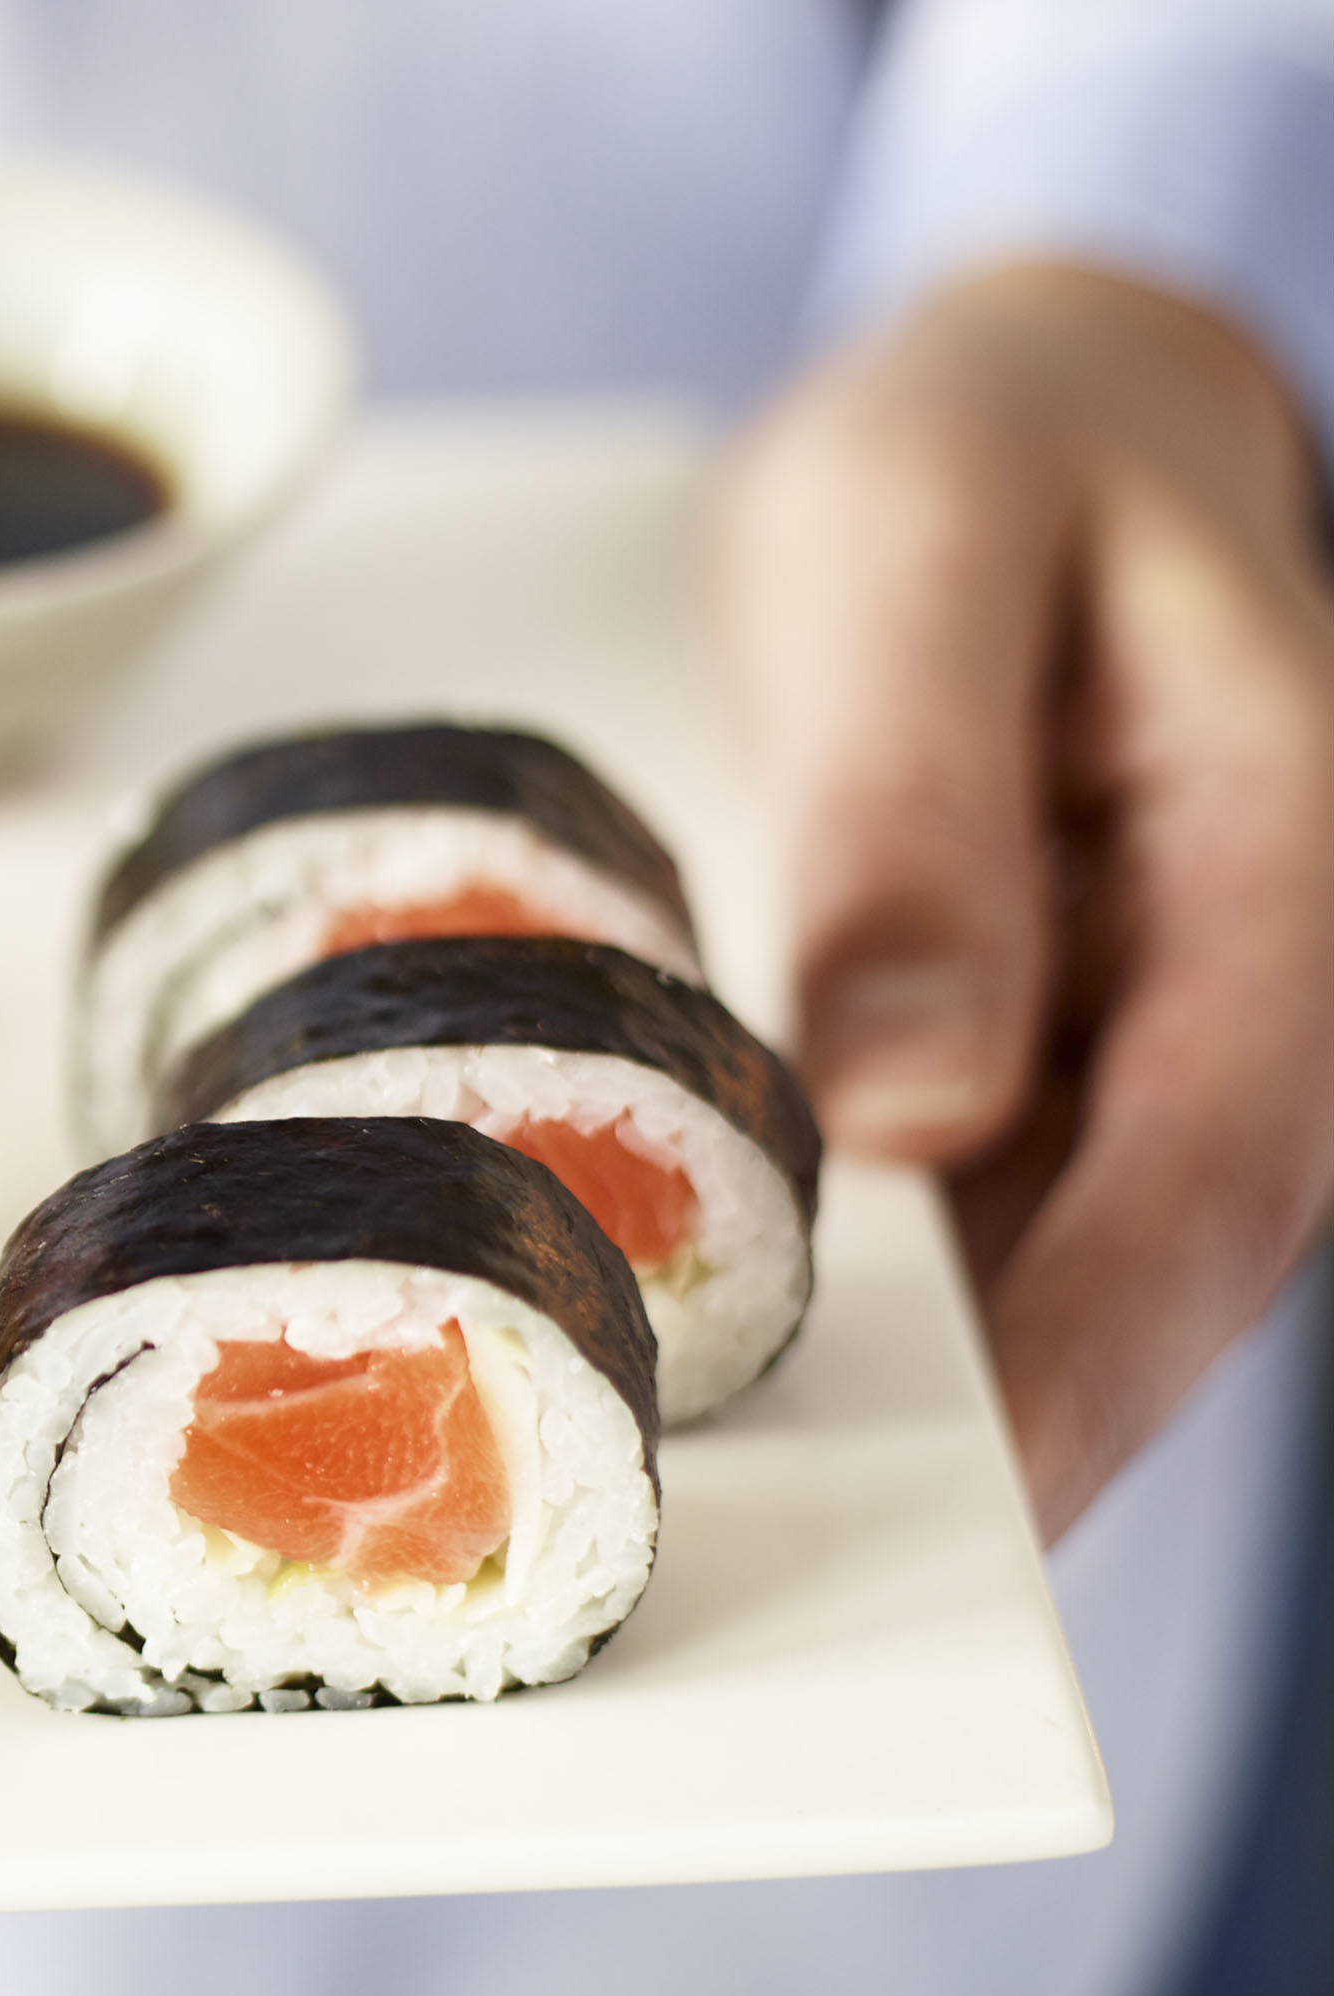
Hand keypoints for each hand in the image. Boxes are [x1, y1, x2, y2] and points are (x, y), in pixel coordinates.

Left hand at [713, 260, 1333, 1539]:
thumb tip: (905, 1104)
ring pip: (1053, 1269)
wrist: (1017, 417)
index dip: (1092, 1367)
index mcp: (1281, 870)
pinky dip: (860, 1288)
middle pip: (1142, 1272)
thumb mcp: (909, 554)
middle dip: (989, 1438)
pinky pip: (972, 1209)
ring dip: (918, 1393)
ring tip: (717, 1510)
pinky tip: (719, 1348)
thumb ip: (913, 813)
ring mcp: (1150, 1045)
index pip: (1212, 1177)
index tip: (971, 1515)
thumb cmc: (976, 452)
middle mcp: (1248, 995)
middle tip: (782, 1578)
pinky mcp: (1044, 1061)